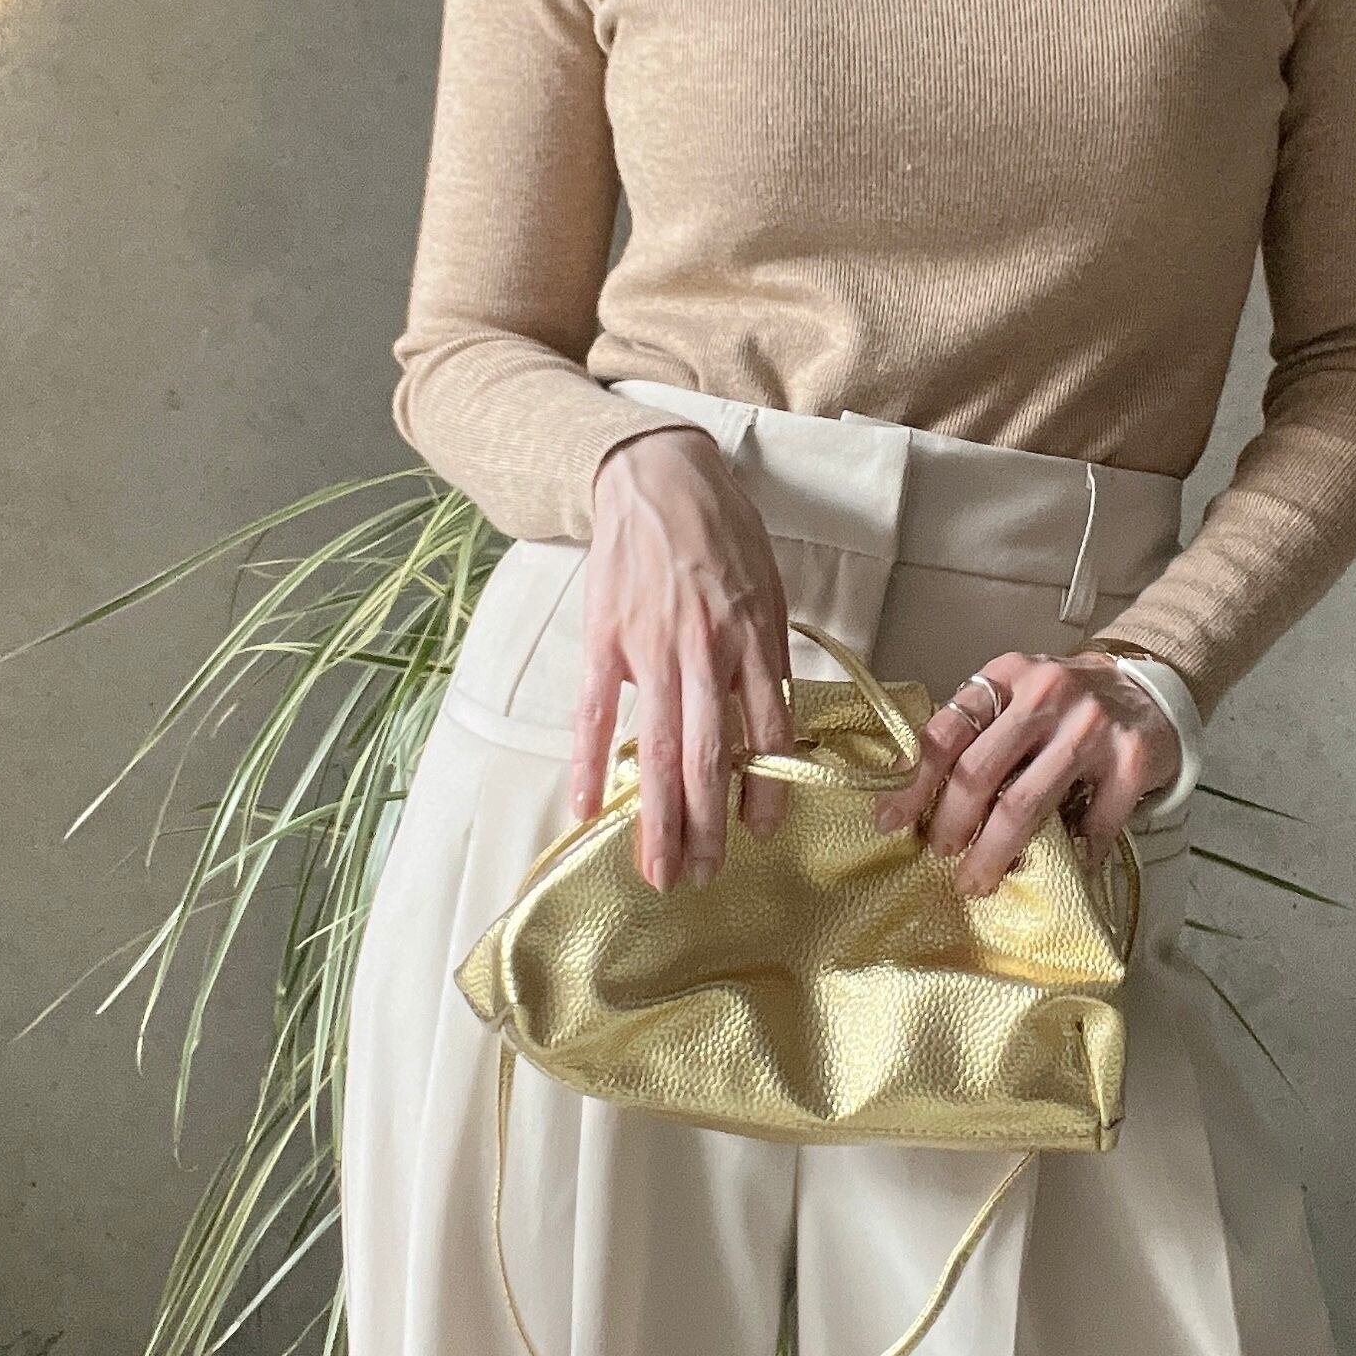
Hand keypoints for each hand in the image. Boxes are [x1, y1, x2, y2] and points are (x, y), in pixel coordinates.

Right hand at [572, 426, 795, 890]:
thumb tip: (767, 731)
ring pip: (658, 748)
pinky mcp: (605, 640)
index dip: (763, 792)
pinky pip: (596, 714)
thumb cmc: (723, 533)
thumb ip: (767, 660)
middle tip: (699, 880)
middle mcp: (707, 651)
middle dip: (706, 827)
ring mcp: (652, 648)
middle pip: (710, 757)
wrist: (657, 475)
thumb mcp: (769, 590)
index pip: (766, 735)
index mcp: (755, 640)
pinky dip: (591, 765)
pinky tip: (586, 809)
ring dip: (657, 817)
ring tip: (656, 868)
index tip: (759, 837)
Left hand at [871, 648, 1179, 896]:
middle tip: (942, 855)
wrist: (1152, 687)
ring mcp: (1091, 727)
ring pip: (1025, 804)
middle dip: (951, 824)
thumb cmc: (1068, 703)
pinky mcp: (1132, 758)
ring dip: (995, 852)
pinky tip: (1065, 864)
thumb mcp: (1019, 694)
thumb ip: (979, 727)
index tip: (891, 821)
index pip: (946, 730)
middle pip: (979, 772)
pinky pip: (1092, 822)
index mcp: (1008, 676)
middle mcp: (1048, 694)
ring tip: (980, 878)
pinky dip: (1074, 852)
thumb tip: (917, 792)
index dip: (913, 782)